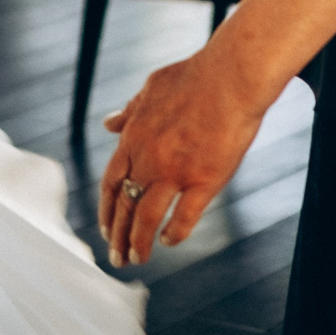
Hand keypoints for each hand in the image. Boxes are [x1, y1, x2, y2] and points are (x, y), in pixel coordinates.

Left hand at [98, 43, 270, 267]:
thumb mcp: (149, 90)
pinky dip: (173, 233)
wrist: (231, 76)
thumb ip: (129, 112)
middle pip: (124, 205)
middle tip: (115, 258)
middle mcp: (149, 158)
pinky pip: (184, 216)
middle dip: (117, 235)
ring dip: (138, 242)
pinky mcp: (205, 180)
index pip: (111, 182)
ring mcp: (176, 171)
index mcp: (134, 137)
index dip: (105, 209)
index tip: (105, 228)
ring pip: (147, 217)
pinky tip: (169, 242)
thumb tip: (108, 124)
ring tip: (136, 259)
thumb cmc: (193, 77)